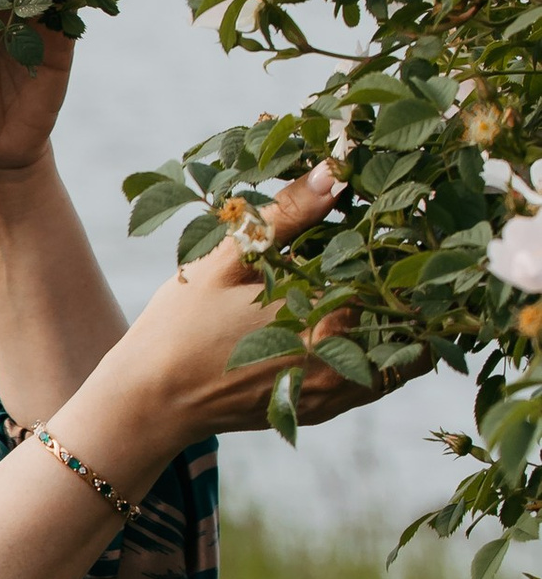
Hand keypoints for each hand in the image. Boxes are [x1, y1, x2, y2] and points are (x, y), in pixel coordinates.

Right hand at [121, 164, 404, 441]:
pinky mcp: (322, 408)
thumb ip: (288, 216)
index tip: (424, 222)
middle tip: (427, 248)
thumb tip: (335, 170)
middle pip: (416, 320)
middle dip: (423, 286)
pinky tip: (370, 320)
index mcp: (326, 319)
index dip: (420, 249)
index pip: (403, 281)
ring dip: (410, 321)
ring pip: (405, 356)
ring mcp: (335, 393)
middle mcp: (342, 362)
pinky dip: (387, 351)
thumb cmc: (181, 326)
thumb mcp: (228, 260)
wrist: (151, 402)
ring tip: (404, 284)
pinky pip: (378, 380)